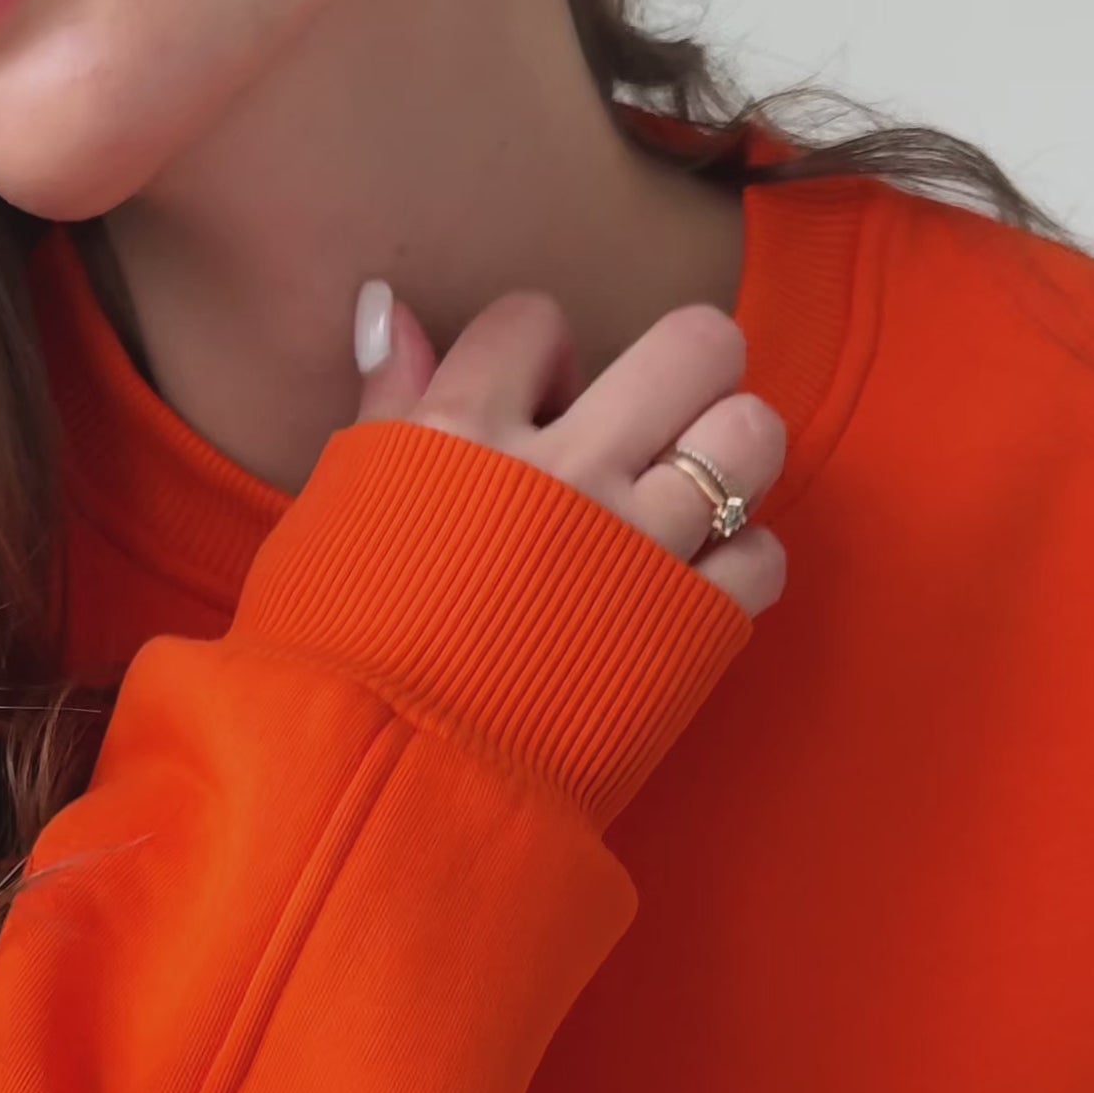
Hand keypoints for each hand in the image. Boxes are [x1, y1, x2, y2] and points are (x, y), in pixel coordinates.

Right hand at [354, 278, 787, 622]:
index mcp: (461, 431)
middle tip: (652, 423)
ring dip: (731, 455)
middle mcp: (565, 469)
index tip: (528, 410)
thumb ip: (387, 404)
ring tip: (688, 494)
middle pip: (695, 342)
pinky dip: (739, 567)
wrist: (379, 789)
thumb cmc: (328, 660)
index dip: (538, 356)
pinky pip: (765, 556)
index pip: (535, 318)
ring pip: (752, 435)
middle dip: (682, 369)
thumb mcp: (332, 512)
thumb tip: (392, 304)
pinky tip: (691, 587)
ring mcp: (636, 546)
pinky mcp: (687, 628)